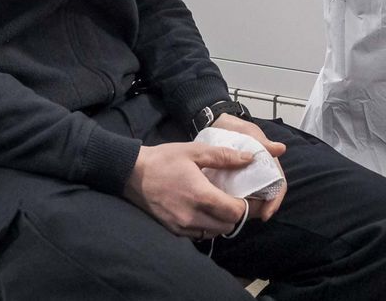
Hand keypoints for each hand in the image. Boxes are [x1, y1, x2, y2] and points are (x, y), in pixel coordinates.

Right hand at [123, 141, 253, 238]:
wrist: (133, 174)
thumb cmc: (164, 159)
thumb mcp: (194, 151)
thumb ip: (224, 156)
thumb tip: (249, 158)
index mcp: (201, 196)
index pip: (235, 211)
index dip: (249, 206)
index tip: (253, 196)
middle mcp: (193, 217)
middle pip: (228, 225)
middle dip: (238, 214)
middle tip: (240, 199)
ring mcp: (183, 227)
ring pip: (215, 232)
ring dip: (223, 221)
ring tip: (223, 204)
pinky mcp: (174, 231)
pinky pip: (200, 234)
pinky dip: (208, 225)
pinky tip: (206, 210)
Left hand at [212, 114, 287, 220]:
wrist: (213, 124)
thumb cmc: (234, 127)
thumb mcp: (246, 131)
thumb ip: (261, 141)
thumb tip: (281, 149)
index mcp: (267, 162)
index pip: (278, 185)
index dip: (274, 200)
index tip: (266, 213)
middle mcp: (259, 173)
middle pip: (265, 196)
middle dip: (259, 209)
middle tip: (245, 217)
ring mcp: (245, 178)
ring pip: (251, 198)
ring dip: (246, 208)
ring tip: (235, 215)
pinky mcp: (231, 181)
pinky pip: (235, 195)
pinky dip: (233, 202)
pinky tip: (224, 207)